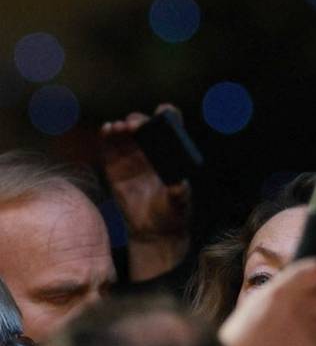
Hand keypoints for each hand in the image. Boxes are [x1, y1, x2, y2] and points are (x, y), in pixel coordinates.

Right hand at [99, 104, 190, 279]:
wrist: (153, 232)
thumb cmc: (171, 214)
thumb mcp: (178, 204)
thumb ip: (179, 194)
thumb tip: (179, 185)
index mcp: (168, 153)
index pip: (169, 125)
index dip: (167, 115)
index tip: (162, 112)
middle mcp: (149, 150)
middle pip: (142, 126)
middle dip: (137, 121)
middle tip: (134, 126)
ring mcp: (130, 156)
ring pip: (123, 133)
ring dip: (120, 127)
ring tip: (118, 128)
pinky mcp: (114, 166)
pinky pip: (108, 147)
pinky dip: (106, 136)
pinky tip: (106, 131)